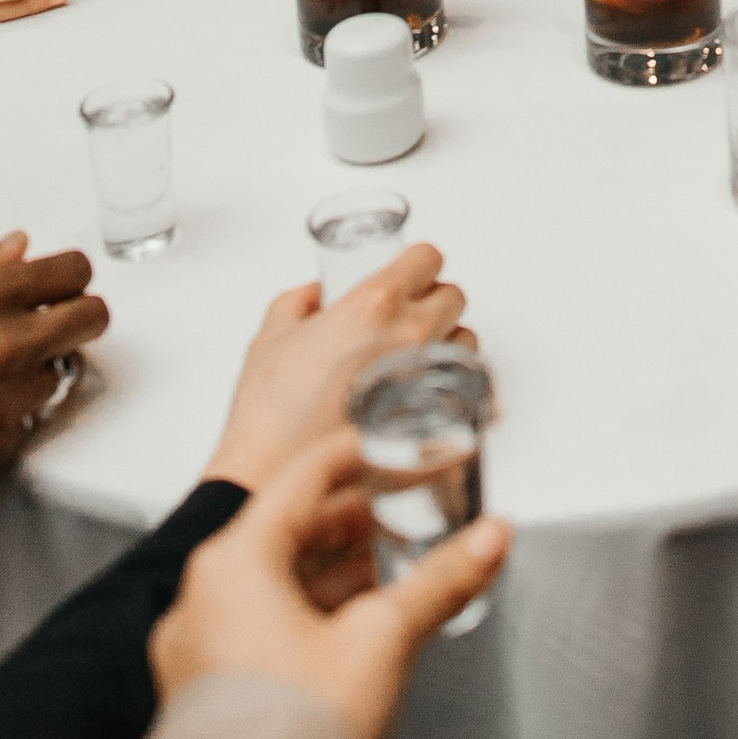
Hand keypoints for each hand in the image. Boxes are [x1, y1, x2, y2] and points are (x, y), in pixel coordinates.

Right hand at [0, 231, 108, 521]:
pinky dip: (9, 419)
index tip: (63, 287)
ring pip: (58, 376)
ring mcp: (9, 400)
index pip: (72, 272)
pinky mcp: (1, 449)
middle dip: (77, 319)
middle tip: (55, 327)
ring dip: (35, 375)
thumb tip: (15, 248)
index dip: (68, 279)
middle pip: (90, 319)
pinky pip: (29, 425)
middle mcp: (8, 346)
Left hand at [150, 428, 508, 738]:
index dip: (355, 458)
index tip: (387, 447)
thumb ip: (440, 580)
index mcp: (230, 564)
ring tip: (388, 570)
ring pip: (272, 584)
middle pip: (285, 533)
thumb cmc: (292, 735)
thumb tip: (491, 539)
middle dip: (350, 523)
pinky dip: (308, 614)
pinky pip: (259, 628)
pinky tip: (351, 630)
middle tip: (401, 513)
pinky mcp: (205, 695)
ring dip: (332, 572)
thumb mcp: (382, 638)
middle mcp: (201, 600)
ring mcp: (197, 651)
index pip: (300, 480)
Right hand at [201, 247, 475, 490]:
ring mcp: (429, 379)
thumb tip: (318, 294)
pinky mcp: (438, 421)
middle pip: (454, 297)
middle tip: (405, 320)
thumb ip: (299, 301)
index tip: (408, 275)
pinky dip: (452, 391)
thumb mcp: (271, 337)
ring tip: (413, 363)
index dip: (418, 265)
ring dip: (446, 345)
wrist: (271, 480)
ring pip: (466, 342)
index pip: (428, 258)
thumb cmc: (269, 416)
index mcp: (374, 304)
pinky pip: (468, 393)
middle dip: (432, 303)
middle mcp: (411, 335)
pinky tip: (425, 400)